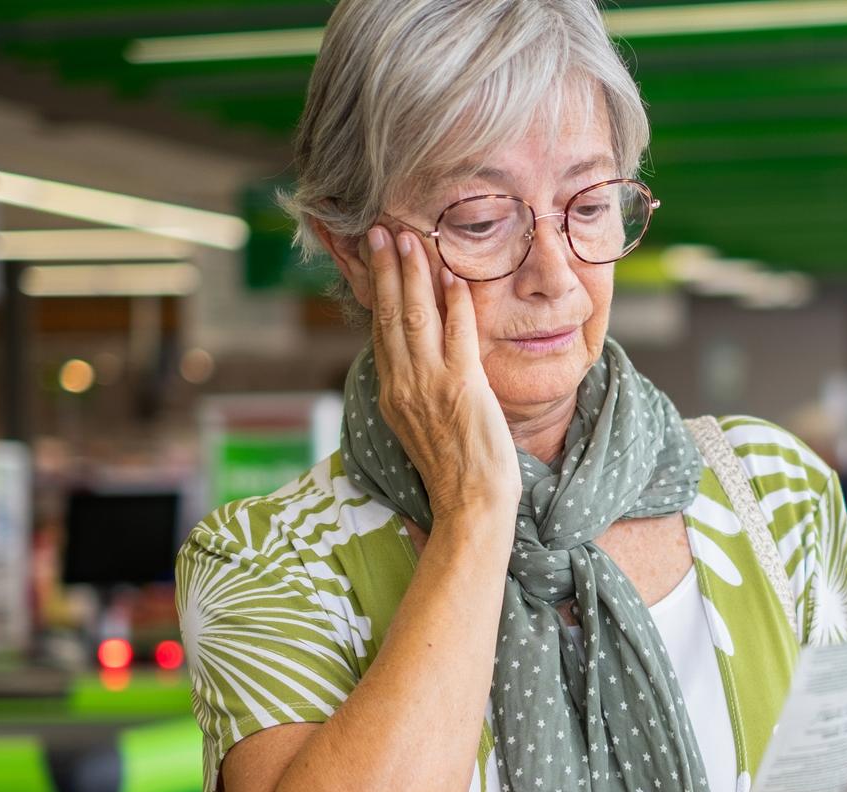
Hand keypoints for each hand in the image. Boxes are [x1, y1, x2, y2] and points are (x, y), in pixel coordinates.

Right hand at [365, 225, 519, 522]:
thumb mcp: (423, 426)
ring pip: (415, 317)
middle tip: (381, 232)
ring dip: (412, 274)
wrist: (471, 505)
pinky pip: (457, 333)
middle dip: (385, 269)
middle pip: (389, 315)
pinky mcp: (462, 387)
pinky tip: (453, 275)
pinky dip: (453, 302)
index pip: (381, 331)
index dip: (376, 291)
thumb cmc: (456, 471)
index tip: (374, 258)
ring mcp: (430, 385)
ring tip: (409, 240)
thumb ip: (417, 391)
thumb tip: (417, 362)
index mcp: (392, 394)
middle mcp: (403, 385)